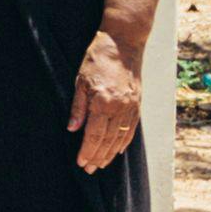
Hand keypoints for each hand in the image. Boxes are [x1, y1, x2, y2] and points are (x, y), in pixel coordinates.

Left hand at [68, 30, 139, 169]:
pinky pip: (132, 127)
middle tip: (89, 169)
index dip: (87, 150)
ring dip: (111, 153)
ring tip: (102, 164)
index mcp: (103, 102)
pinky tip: (119, 150)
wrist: (123, 42)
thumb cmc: (98, 58)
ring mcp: (131, 106)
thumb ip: (78, 107)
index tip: (81, 162)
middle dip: (98, 156)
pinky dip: (125, 141)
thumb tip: (73, 129)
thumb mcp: (80, 80)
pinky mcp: (137, 103)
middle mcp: (120, 107)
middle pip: (108, 139)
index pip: (94, 134)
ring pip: (121, 136)